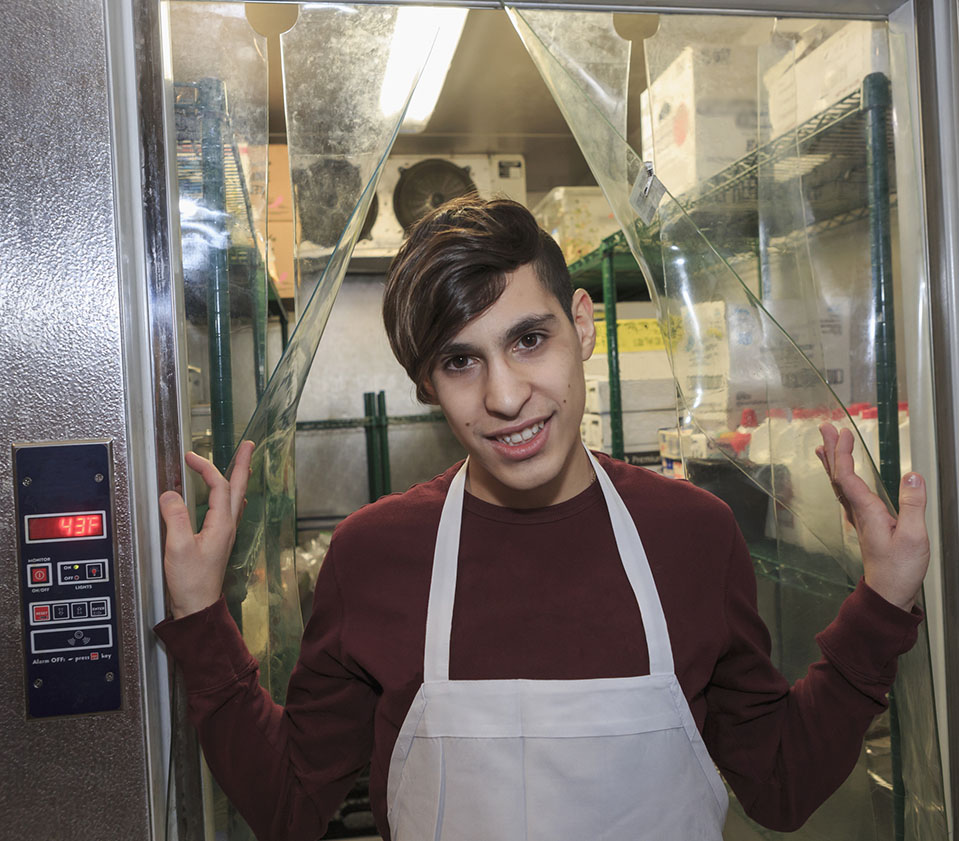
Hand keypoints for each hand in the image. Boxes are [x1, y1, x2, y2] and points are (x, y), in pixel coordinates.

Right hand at [159, 441, 254, 618]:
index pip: (219, 486)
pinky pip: (228, 510)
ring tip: (241, 463)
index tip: (191, 457)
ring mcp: (225, 533)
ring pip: (235, 498)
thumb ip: (175, 518)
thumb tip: (170, 494)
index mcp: (221, 524)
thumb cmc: (191, 583)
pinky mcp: (218, 540)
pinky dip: (229, 495)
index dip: (206, 468)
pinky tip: (227, 497)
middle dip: (243, 464)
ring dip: (237, 478)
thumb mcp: (178, 548)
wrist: (197, 607)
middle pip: (238, 488)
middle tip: (248, 445)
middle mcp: (228, 526)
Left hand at [816, 423, 927, 611]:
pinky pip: (846, 494)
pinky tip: (842, 475)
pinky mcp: (864, 524)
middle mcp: (858, 513)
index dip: (842, 453)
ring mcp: (859, 519)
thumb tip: (913, 476)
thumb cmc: (900, 569)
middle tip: (825, 428)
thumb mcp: (913, 536)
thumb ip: (913, 505)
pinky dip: (841, 477)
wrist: (889, 593)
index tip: (842, 433)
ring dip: (833, 462)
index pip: (847, 476)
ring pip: (840, 484)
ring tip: (825, 444)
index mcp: (866, 512)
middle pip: (838, 476)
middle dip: (831, 450)